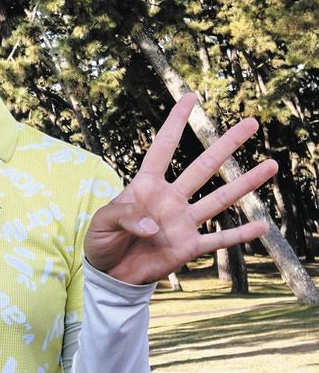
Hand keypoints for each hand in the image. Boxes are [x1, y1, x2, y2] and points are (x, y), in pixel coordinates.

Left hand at [84, 94, 277, 284]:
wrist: (110, 274)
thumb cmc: (102, 242)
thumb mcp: (102, 224)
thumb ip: (124, 217)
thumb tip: (153, 226)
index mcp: (146, 186)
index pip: (163, 148)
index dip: (175, 123)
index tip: (190, 98)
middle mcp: (170, 199)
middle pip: (203, 167)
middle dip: (227, 145)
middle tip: (251, 123)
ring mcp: (182, 222)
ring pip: (219, 199)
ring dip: (245, 184)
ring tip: (271, 165)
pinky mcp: (188, 247)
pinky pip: (218, 240)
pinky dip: (239, 235)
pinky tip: (262, 227)